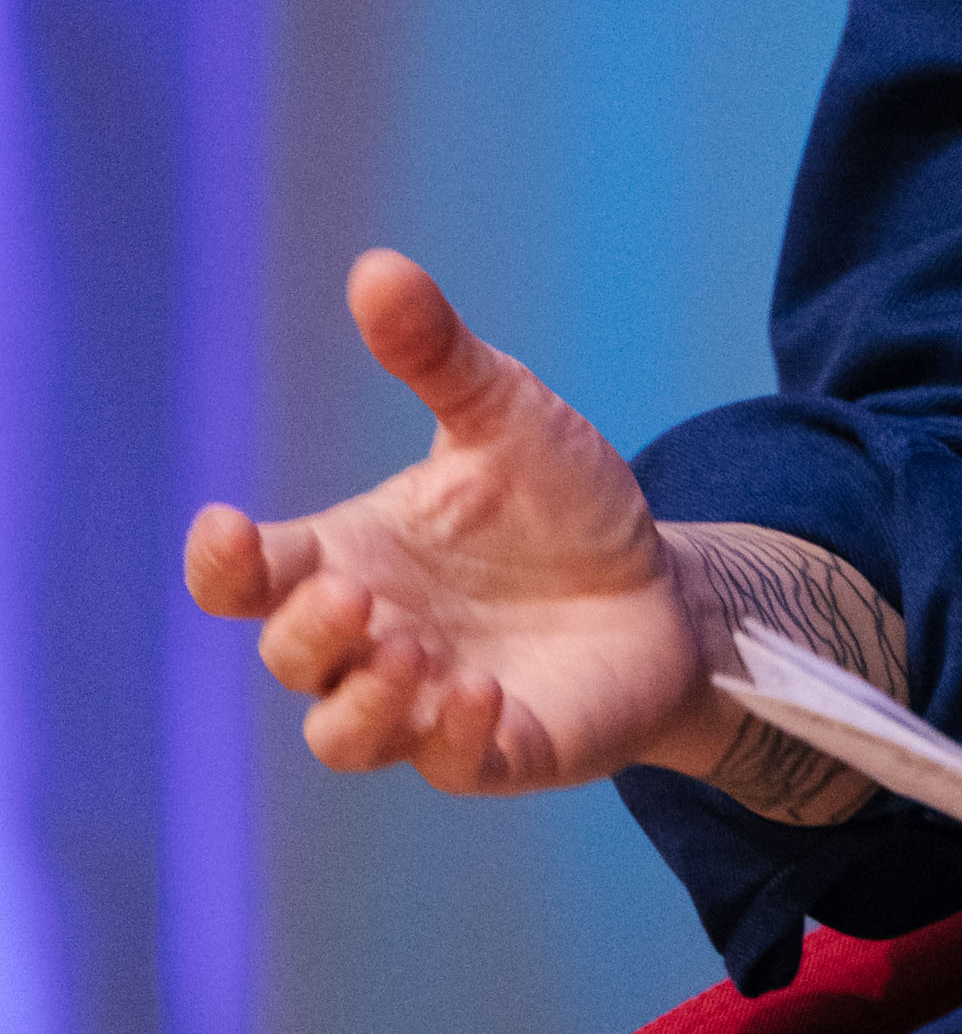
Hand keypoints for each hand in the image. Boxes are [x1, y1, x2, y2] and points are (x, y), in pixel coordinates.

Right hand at [183, 251, 705, 795]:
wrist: (668, 589)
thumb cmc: (564, 507)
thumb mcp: (507, 417)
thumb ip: (438, 356)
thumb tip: (377, 268)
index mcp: (354, 556)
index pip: (250, 577)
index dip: (222, 563)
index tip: (225, 530)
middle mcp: (374, 639)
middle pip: (289, 657)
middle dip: (306, 631)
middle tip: (360, 595)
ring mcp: (428, 702)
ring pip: (343, 734)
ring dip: (364, 701)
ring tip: (413, 651)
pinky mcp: (498, 750)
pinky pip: (450, 765)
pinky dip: (453, 736)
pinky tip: (483, 692)